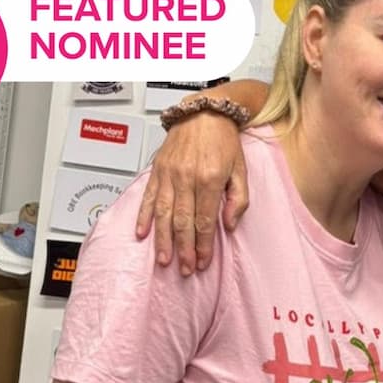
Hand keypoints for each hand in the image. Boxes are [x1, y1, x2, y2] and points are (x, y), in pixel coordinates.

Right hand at [135, 112, 247, 274]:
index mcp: (210, 179)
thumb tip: (228, 225)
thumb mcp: (241, 170)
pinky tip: (141, 234)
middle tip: (185, 269)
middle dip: (184, 249)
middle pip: (184, 222)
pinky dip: (143, 217)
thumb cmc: (224, 141)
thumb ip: (238, 199)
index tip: (203, 262)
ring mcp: (169, 174)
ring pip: (164, 214)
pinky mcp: (158, 170)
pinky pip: (148, 197)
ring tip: (164, 260)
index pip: (205, 220)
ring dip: (164, 240)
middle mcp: (187, 177)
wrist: (205, 112)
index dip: (204, 245)